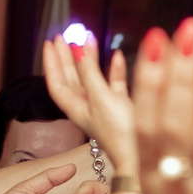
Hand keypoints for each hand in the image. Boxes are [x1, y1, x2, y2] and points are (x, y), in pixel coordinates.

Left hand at [41, 36, 137, 182]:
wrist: (142, 156)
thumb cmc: (119, 133)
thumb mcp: (100, 98)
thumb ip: (89, 72)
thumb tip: (78, 48)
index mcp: (76, 108)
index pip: (57, 82)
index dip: (52, 62)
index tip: (50, 43)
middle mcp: (87, 107)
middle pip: (70, 78)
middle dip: (66, 57)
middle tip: (63, 37)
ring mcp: (104, 108)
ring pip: (91, 79)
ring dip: (88, 59)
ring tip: (87, 40)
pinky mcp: (121, 108)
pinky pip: (114, 84)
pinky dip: (114, 69)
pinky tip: (117, 56)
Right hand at [129, 18, 192, 193]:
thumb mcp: (164, 189)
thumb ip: (163, 145)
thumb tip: (168, 86)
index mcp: (151, 178)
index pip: (145, 120)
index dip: (150, 78)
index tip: (156, 37)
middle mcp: (176, 185)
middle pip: (176, 120)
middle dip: (183, 70)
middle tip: (192, 26)